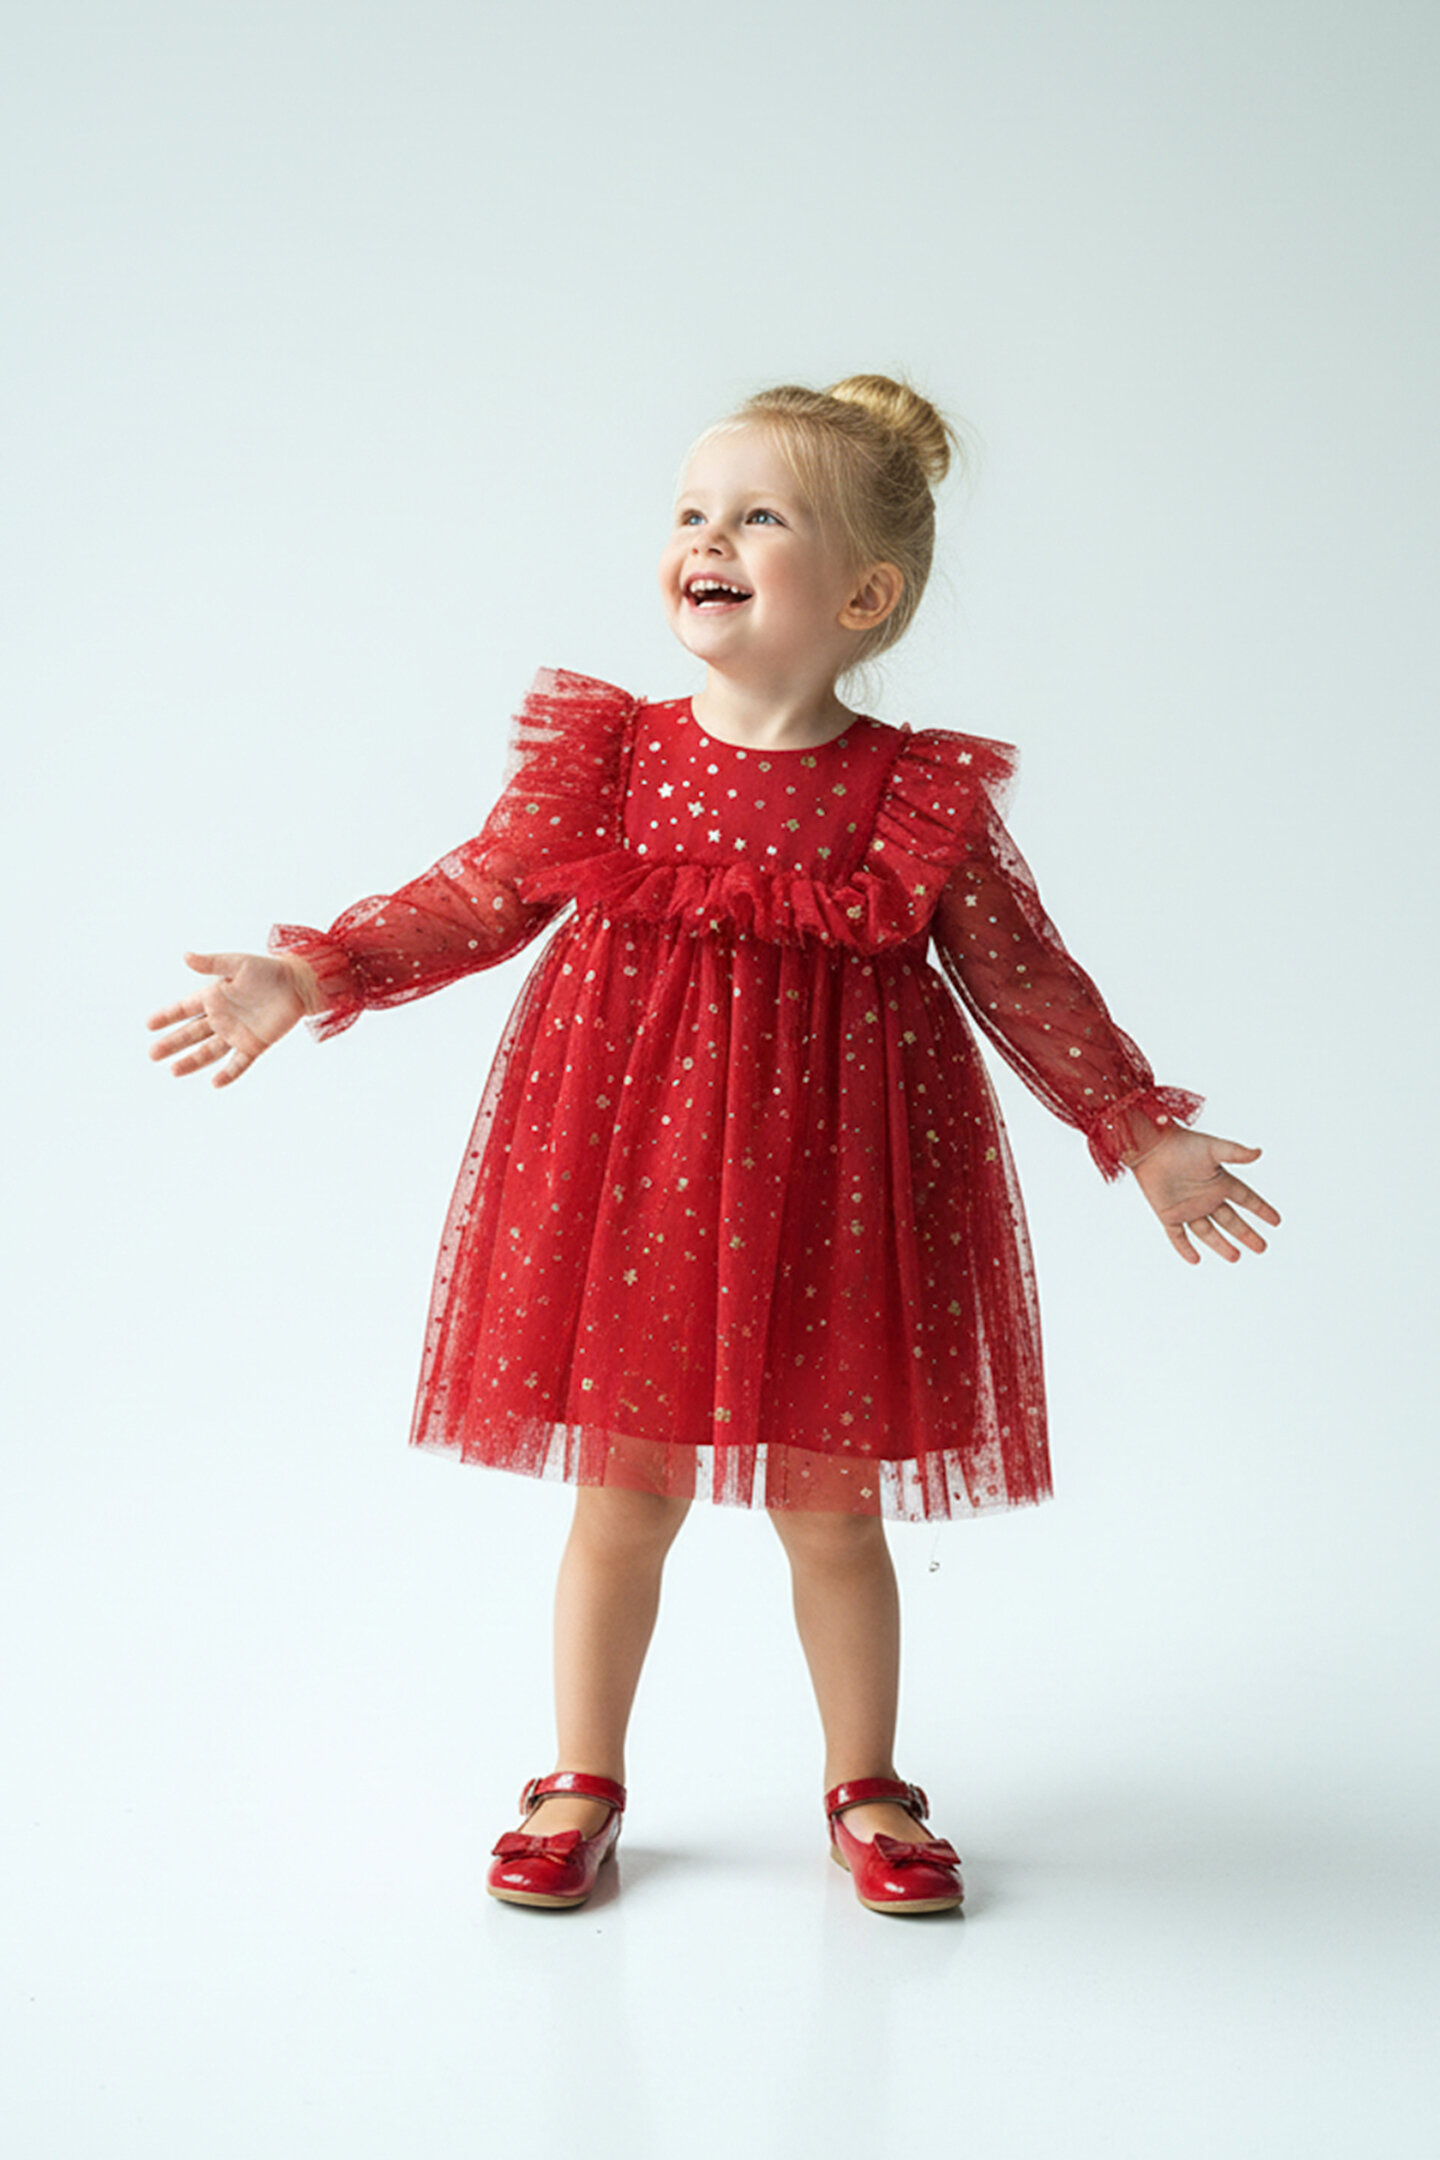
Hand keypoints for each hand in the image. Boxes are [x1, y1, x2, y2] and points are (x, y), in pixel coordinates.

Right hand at [146, 950, 314, 1087]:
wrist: (300, 984)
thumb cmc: (270, 970)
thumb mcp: (239, 963)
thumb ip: (212, 963)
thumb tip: (186, 956)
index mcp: (215, 997)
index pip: (184, 1008)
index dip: (168, 1016)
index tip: (149, 1025)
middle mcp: (222, 1017)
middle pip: (192, 1033)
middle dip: (172, 1043)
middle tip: (152, 1054)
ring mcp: (237, 1033)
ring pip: (209, 1051)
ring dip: (192, 1061)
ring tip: (173, 1070)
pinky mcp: (255, 1045)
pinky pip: (239, 1062)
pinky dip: (228, 1073)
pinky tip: (215, 1082)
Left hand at [1128, 1128, 1279, 1264]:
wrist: (1150, 1146)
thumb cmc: (1181, 1143)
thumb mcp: (1212, 1148)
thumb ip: (1235, 1153)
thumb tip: (1258, 1152)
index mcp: (1219, 1182)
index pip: (1246, 1198)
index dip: (1261, 1209)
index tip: (1276, 1221)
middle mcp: (1206, 1197)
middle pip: (1231, 1220)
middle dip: (1246, 1234)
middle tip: (1262, 1247)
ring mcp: (1187, 1207)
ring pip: (1208, 1232)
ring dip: (1222, 1244)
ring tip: (1236, 1257)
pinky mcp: (1168, 1214)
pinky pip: (1178, 1236)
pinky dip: (1184, 1248)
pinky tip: (1194, 1260)